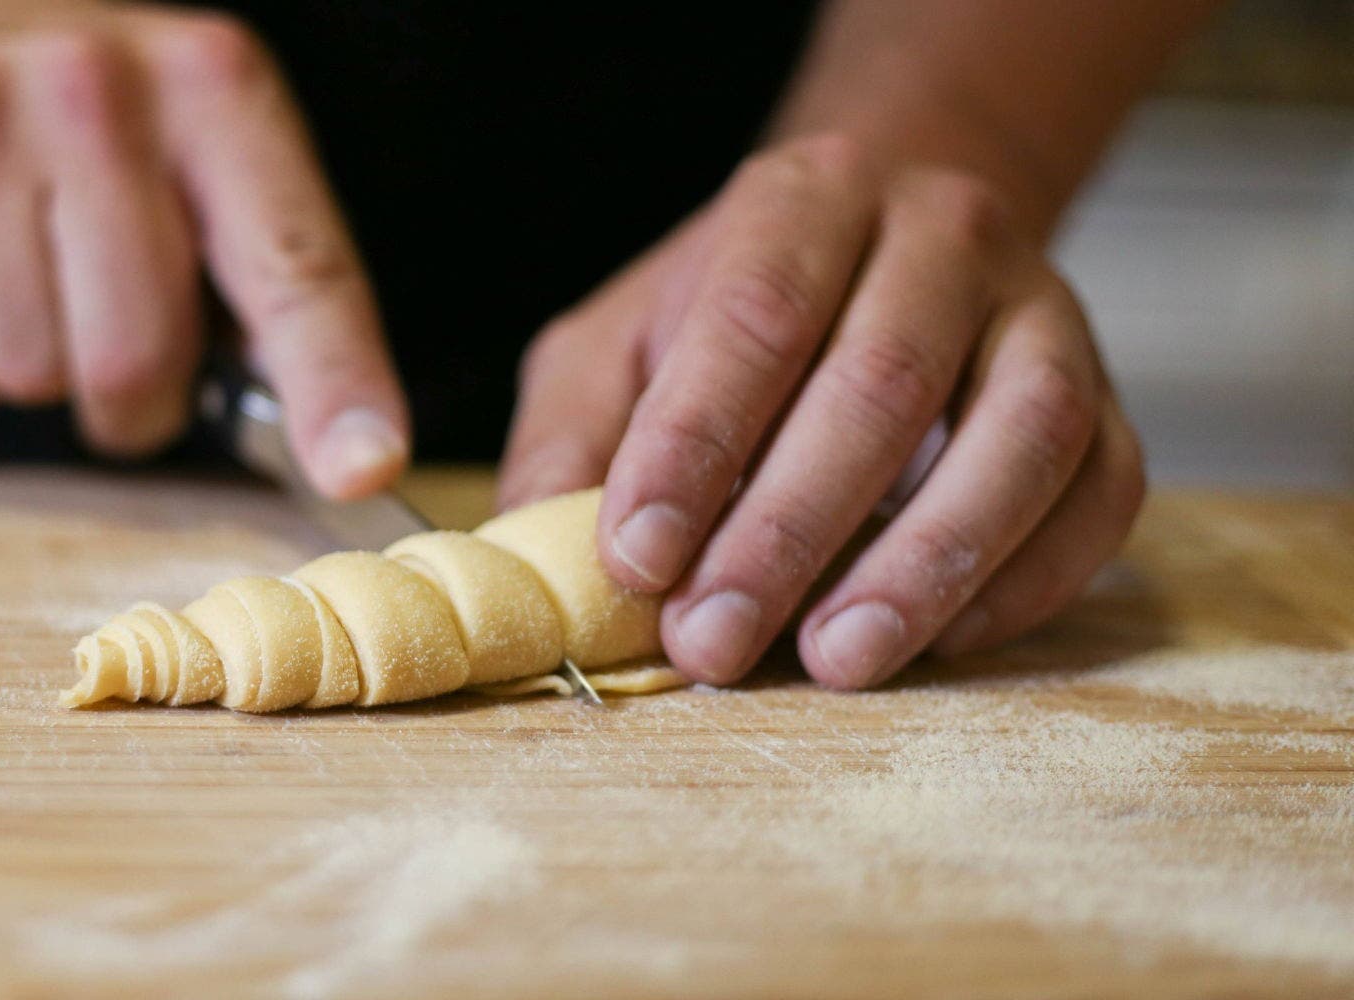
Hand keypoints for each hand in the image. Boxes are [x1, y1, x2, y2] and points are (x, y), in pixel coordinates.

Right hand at [0, 2, 407, 496]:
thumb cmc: (117, 127)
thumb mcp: (224, 159)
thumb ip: (278, 286)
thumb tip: (334, 447)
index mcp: (219, 92)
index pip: (294, 267)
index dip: (333, 385)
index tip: (359, 470)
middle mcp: (95, 91)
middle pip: (133, 360)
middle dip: (136, 405)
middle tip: (125, 358)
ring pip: (25, 373)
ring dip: (42, 379)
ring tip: (39, 290)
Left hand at [499, 134, 1144, 688]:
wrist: (887, 246)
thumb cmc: (733, 314)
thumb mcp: (619, 344)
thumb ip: (573, 438)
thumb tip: (537, 559)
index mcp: (803, 201)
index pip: (754, 316)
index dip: (694, 446)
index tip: (640, 561)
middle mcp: (939, 236)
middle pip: (882, 381)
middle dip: (787, 531)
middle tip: (713, 642)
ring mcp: (1044, 313)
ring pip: (1018, 434)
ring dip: (925, 563)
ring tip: (834, 661)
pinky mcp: (1108, 398)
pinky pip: (1098, 489)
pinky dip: (1027, 577)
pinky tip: (940, 640)